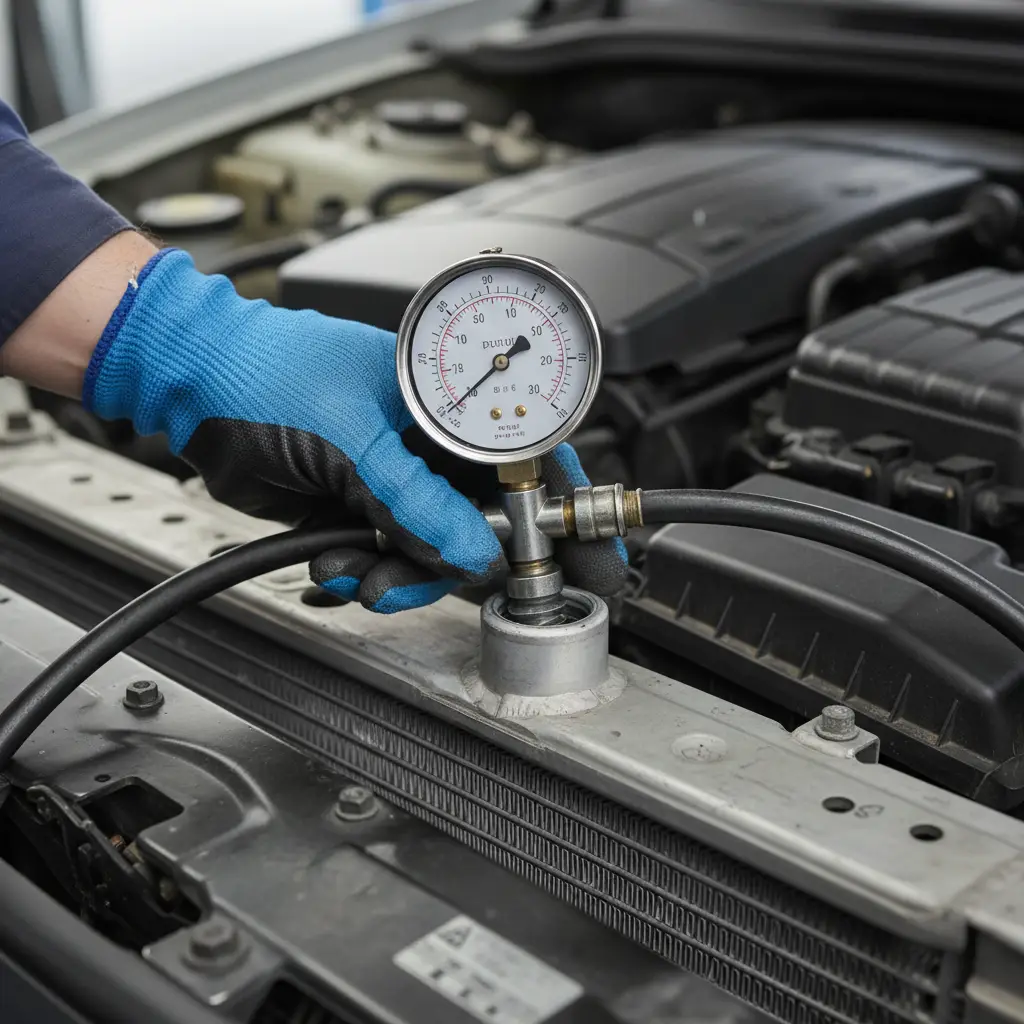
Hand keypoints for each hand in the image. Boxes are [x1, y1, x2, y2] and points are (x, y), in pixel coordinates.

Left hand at [83, 248, 625, 611]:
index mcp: (441, 398)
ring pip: (432, 546)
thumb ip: (413, 501)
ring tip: (364, 574)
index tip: (584, 553)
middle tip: (463, 583)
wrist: (187, 385)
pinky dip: (367, 573)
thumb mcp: (351, 437)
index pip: (522, 454)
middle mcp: (423, 438)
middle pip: (482, 514)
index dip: (558, 505)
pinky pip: (386, 557)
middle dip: (469, 557)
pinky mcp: (354, 505)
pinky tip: (337, 564)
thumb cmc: (264, 369)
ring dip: (405, 574)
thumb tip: (473, 550)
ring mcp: (389, 475)